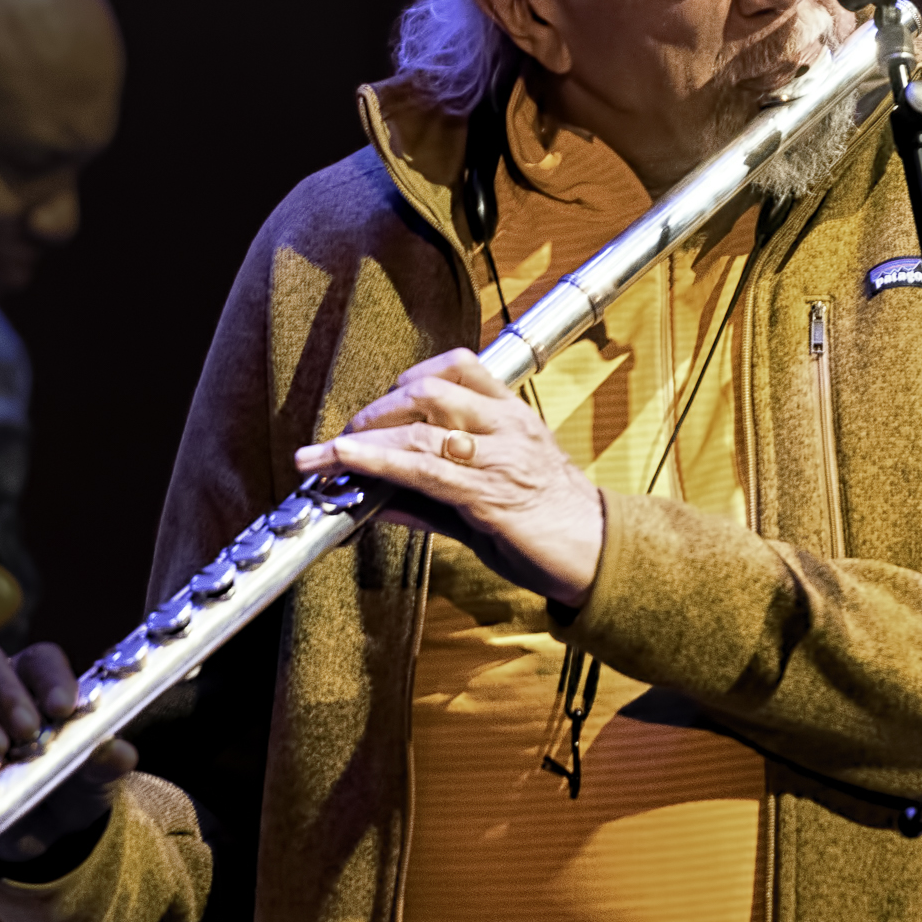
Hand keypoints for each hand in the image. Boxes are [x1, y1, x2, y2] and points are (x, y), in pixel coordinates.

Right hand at [0, 640, 135, 861]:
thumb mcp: (98, 778)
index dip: (50, 677)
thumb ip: (108, 764)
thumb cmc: (76, 785)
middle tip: (26, 731)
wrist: (50, 834)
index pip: (41, 659)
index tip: (63, 709)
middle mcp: (1, 692)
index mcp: (43, 684)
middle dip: (5, 691)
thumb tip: (122, 752)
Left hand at [294, 348, 604, 605]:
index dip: (408, 377)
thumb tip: (372, 496)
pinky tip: (348, 461)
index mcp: (513, 415)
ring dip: (361, 441)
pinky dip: (379, 463)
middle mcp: (507, 426)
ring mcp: (500, 458)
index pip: (458, 365)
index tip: (379, 404)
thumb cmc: (549, 524)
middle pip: (428, 391)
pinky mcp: (490, 496)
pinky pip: (426, 472)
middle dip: (374, 411)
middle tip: (341, 438)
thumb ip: (430, 494)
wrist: (601, 556)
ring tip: (320, 455)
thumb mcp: (489, 497)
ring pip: (420, 430)